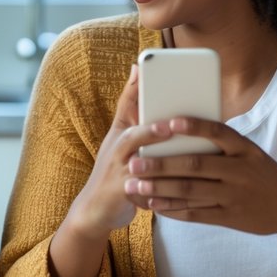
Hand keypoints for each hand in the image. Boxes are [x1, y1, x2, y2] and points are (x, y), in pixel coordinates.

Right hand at [47, 65, 167, 276]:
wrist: (95, 208)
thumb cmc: (116, 167)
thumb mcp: (120, 134)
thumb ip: (131, 104)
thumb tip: (137, 68)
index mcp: (122, 133)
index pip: (127, 107)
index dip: (137, 90)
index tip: (148, 70)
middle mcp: (117, 150)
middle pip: (132, 133)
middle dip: (152, 126)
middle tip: (172, 122)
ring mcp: (118, 172)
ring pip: (139, 161)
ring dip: (157, 151)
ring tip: (176, 143)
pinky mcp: (122, 194)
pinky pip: (143, 189)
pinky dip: (161, 185)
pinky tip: (181, 182)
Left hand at [124, 116, 276, 276]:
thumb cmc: (262, 174)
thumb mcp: (250, 153)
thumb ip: (222, 144)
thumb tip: (181, 128)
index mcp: (245, 149)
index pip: (218, 132)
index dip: (194, 126)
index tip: (168, 122)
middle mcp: (240, 171)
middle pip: (196, 165)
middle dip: (161, 165)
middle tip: (134, 163)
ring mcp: (235, 195)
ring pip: (191, 191)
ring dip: (160, 189)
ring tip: (136, 186)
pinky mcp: (230, 217)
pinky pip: (196, 213)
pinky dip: (173, 210)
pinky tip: (154, 205)